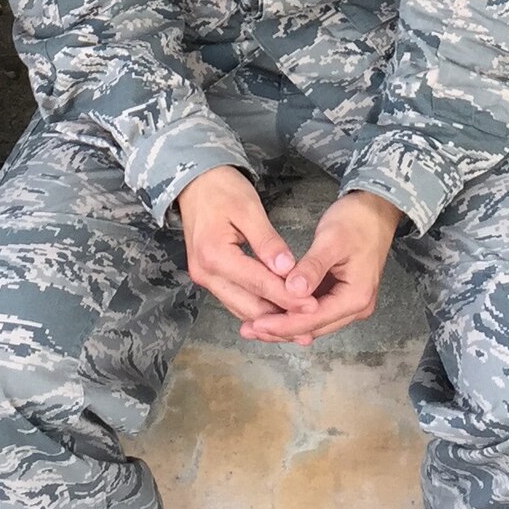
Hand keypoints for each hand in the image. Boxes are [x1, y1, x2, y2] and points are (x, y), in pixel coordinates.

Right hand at [176, 165, 313, 326]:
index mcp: (215, 255)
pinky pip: (236, 300)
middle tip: (312, 320)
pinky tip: (279, 311)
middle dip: (282, 315)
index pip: (259, 284)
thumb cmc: (222, 189)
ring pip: (242, 309)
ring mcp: (205, 279)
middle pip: (249, 306)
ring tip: (301, 325)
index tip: (313, 305)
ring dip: (271, 318)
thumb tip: (287, 269)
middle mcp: (205, 274)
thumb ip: (267, 241)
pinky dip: (258, 308)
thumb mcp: (249, 208)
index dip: (288, 297)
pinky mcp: (209, 278)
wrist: (194, 183)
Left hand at [241, 190, 403, 345]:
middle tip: (248, 329)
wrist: (375, 209)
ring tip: (253, 325)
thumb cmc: (357, 220)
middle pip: (313, 327)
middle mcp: (355, 307)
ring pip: (312, 322)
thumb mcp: (332, 239)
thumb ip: (313, 267)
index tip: (257, 323)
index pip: (314, 319)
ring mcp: (348, 303)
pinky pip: (313, 310)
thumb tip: (293, 291)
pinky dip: (292, 312)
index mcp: (356, 297)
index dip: (284, 324)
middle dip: (280, 329)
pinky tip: (271, 310)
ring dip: (284, 324)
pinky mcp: (339, 295)